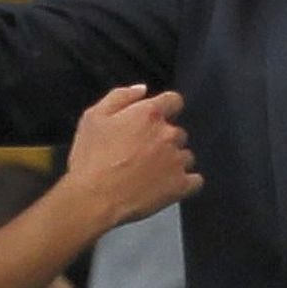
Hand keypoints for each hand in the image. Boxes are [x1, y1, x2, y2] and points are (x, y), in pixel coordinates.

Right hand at [65, 85, 201, 227]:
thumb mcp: (93, 117)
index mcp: (149, 114)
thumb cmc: (90, 158)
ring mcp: (177, 161)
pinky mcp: (181, 186)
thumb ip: (120, 96)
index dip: (165, 109)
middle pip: (178, 132)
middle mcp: (169, 134)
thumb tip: (143, 89)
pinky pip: (196, 180)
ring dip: (174, 161)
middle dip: (164, 140)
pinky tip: (170, 186)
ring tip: (153, 174)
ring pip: (186, 156)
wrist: (94, 198)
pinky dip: (186, 182)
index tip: (154, 121)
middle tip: (143, 154)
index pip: (174, 101)